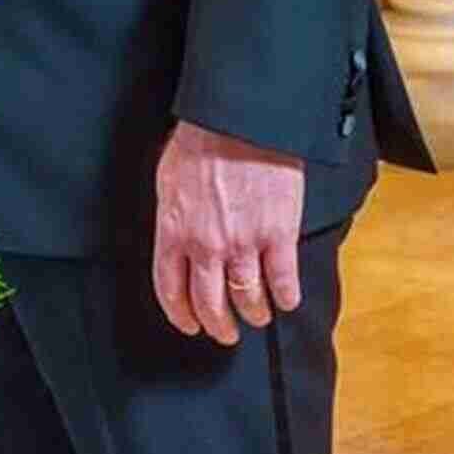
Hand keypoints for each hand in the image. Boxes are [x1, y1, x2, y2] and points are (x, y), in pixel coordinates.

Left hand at [152, 120, 305, 344]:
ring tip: (256, 315)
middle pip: (209, 305)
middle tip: (225, 332)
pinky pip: (283, 284)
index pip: (170, 289)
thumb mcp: (168, 179)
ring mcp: (243, 243)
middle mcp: (206, 245)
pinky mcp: (278, 236)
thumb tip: (174, 241)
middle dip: (218, 326)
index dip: (180, 315)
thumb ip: (172, 217)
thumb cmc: (200, 141)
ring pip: (247, 301)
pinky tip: (285, 299)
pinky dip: (285, 298)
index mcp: (174, 229)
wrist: (240, 121)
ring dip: (253, 314)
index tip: (189, 324)